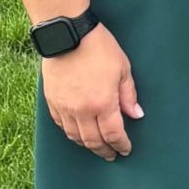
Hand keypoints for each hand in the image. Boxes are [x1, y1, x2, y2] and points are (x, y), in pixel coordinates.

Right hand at [42, 24, 141, 158]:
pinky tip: (78, 132)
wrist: (67, 35)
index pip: (113, 134)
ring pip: (75, 137)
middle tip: (111, 154)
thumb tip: (136, 115)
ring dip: (87, 145)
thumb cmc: (99, 48)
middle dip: (104, 150)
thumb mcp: (122, 68)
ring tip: (96, 146)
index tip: (125, 149)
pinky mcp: (52, 101)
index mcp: (102, 103)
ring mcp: (64, 107)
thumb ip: (128, 95)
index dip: (121, 145)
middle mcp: (82, 110)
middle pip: (93, 141)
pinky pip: (61, 125)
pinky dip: (71, 133)